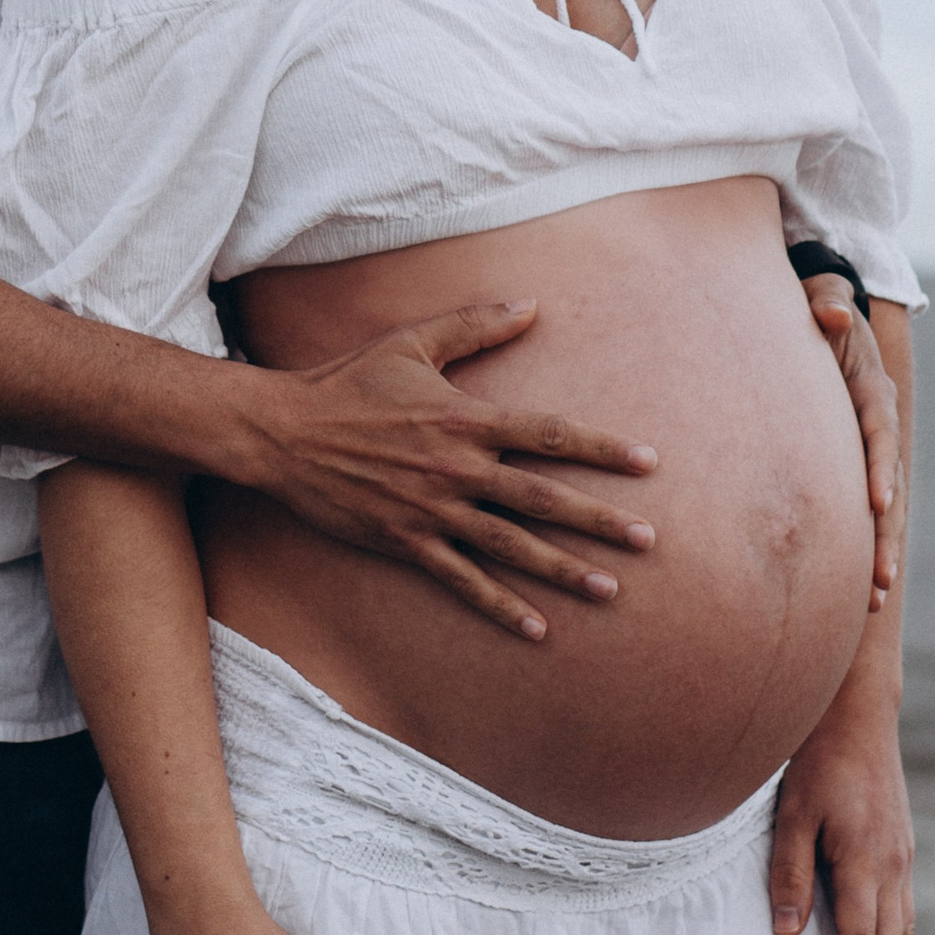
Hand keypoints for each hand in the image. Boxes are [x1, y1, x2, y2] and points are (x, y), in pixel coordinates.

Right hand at [244, 298, 658, 640]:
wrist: (285, 432)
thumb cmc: (351, 381)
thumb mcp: (413, 341)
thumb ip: (476, 324)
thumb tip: (533, 304)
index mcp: (464, 417)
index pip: (548, 434)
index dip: (601, 449)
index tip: (647, 463)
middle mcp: (457, 468)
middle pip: (542, 497)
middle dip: (599, 521)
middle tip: (649, 541)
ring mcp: (433, 510)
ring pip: (511, 546)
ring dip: (562, 570)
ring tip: (609, 590)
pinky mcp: (407, 542)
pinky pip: (462, 580)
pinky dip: (500, 606)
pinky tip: (536, 629)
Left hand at [769, 697, 915, 934]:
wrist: (858, 710)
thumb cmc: (817, 756)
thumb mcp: (792, 811)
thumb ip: (789, 872)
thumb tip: (786, 934)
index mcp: (866, 858)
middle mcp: (894, 864)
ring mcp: (903, 856)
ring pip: (903, 933)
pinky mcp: (902, 848)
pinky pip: (903, 911)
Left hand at [803, 276, 901, 606]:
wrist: (823, 309)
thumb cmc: (815, 302)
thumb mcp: (821, 293)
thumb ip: (825, 300)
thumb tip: (832, 313)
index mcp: (873, 388)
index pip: (880, 433)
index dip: (881, 468)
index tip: (876, 504)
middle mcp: (880, 423)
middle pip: (890, 486)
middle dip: (886, 535)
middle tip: (879, 581)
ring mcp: (870, 447)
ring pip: (883, 508)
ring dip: (880, 552)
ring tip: (875, 599)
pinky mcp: (855, 462)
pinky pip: (864, 508)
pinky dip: (865, 544)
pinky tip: (859, 587)